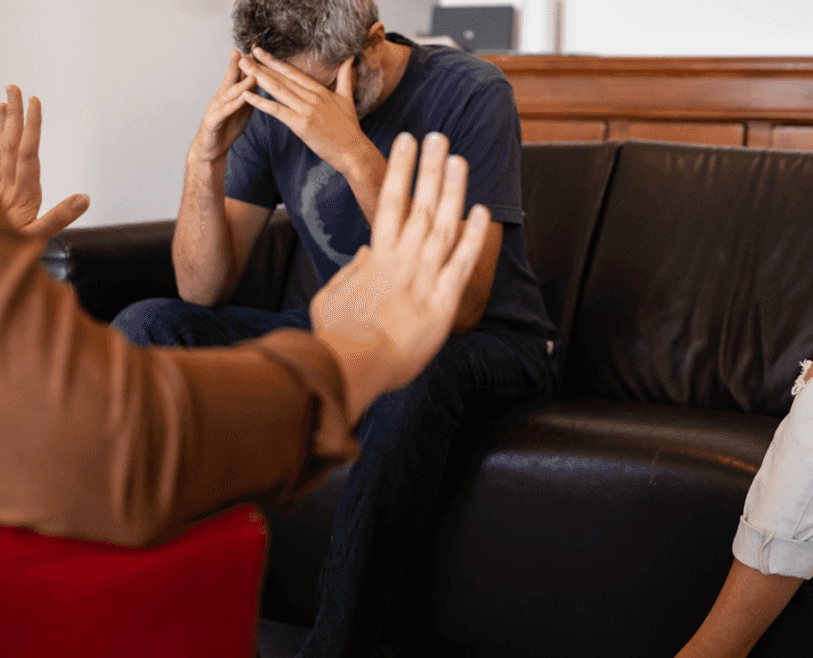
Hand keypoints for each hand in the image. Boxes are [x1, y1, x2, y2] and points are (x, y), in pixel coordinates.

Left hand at [0, 85, 88, 237]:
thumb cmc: (5, 251)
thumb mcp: (38, 238)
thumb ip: (60, 216)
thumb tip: (84, 198)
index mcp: (22, 193)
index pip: (28, 152)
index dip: (32, 126)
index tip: (34, 102)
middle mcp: (6, 186)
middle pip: (11, 143)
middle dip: (14, 115)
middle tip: (13, 87)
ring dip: (1, 126)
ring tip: (1, 103)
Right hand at [190, 50, 257, 163]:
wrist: (211, 149)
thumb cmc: (227, 128)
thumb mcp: (242, 110)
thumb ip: (249, 96)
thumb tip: (259, 82)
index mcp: (228, 94)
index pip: (237, 75)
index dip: (244, 63)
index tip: (253, 50)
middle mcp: (220, 98)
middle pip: (230, 79)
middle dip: (237, 64)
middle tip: (245, 51)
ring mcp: (215, 108)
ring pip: (229, 94)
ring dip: (241, 83)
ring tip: (252, 73)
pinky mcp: (213, 121)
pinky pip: (226, 111)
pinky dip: (234, 104)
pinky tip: (243, 98)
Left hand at [239, 47, 374, 174]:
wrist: (354, 151)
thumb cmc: (350, 128)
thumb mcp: (347, 97)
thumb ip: (345, 77)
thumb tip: (349, 58)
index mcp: (320, 90)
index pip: (292, 72)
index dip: (274, 61)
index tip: (260, 52)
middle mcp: (312, 96)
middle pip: (282, 77)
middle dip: (261, 65)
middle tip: (243, 54)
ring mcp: (306, 109)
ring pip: (278, 90)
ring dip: (258, 77)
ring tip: (243, 67)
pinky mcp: (302, 124)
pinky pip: (277, 111)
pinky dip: (261, 103)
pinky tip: (246, 95)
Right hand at [309, 132, 489, 418]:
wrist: (353, 367)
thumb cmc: (337, 338)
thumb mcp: (330, 298)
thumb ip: (349, 272)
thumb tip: (365, 252)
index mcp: (376, 259)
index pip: (389, 203)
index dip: (401, 169)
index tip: (407, 142)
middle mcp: (402, 262)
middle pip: (420, 206)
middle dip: (430, 169)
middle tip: (439, 136)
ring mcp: (424, 280)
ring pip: (442, 227)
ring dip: (452, 191)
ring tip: (459, 160)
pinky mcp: (442, 304)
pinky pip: (461, 265)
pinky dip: (472, 238)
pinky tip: (482, 213)